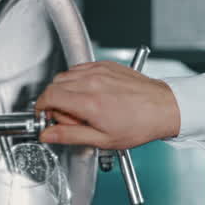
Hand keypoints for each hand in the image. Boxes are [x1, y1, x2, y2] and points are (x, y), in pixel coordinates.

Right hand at [35, 61, 180, 149]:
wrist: (163, 108)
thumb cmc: (139, 125)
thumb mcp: (102, 140)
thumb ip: (70, 135)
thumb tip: (47, 134)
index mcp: (89, 102)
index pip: (48, 96)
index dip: (41, 107)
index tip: (45, 116)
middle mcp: (92, 82)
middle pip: (54, 85)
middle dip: (55, 102)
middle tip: (71, 118)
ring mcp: (99, 70)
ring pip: (66, 76)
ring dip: (66, 91)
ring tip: (83, 107)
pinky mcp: (105, 65)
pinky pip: (80, 69)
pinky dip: (78, 81)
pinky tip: (92, 95)